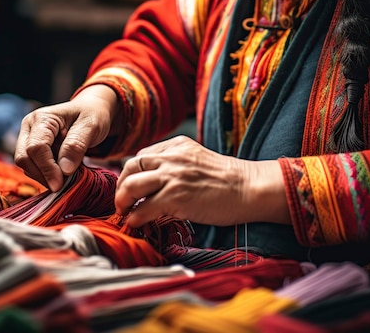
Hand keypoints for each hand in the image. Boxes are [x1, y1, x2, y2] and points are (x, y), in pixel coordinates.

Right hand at [14, 85, 119, 191]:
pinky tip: (62, 174)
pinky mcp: (33, 150)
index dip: (47, 168)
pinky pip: (33, 168)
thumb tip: (64, 170)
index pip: (36, 148)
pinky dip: (46, 175)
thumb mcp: (91, 126)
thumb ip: (76, 145)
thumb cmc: (92, 115)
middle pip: (24, 158)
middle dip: (42, 175)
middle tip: (63, 185)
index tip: (60, 184)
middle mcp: (30, 127)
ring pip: (26, 166)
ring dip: (44, 177)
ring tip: (67, 176)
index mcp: (42, 118)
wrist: (93, 111)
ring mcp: (29, 138)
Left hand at [114, 136, 290, 227]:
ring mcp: (172, 176)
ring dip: (123, 202)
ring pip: (131, 186)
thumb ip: (176, 164)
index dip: (131, 174)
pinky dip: (135, 218)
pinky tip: (138, 224)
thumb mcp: (198, 160)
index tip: (130, 188)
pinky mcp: (176, 196)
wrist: (249, 188)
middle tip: (123, 202)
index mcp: (177, 146)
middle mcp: (171, 157)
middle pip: (130, 167)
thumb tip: (155, 183)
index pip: (141, 156)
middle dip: (121, 187)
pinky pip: (144, 208)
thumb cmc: (227, 180)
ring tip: (126, 213)